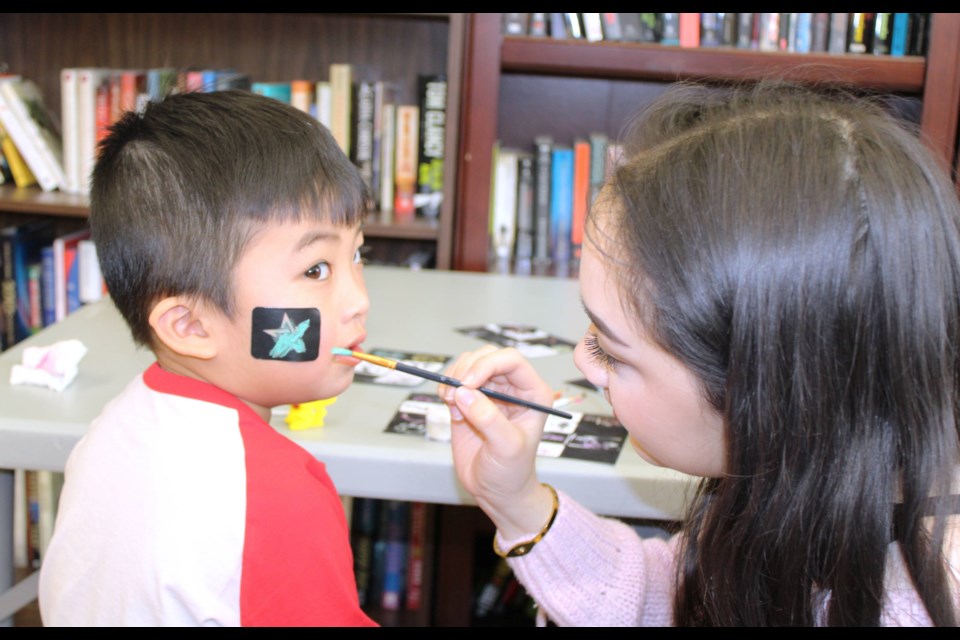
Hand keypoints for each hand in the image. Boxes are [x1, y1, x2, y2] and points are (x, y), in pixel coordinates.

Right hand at [440, 346, 555, 537]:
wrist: (496, 491)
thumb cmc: (512, 471)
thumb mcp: (507, 447)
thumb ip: (488, 419)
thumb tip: (464, 393)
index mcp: (532, 392)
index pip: (510, 360)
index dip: (487, 365)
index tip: (467, 384)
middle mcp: (512, 387)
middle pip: (486, 356)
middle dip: (466, 370)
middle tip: (453, 395)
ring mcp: (489, 392)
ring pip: (467, 364)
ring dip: (453, 379)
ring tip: (451, 404)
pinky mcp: (469, 400)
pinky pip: (454, 381)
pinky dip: (446, 389)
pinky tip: (451, 410)